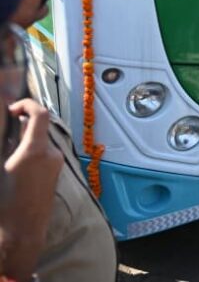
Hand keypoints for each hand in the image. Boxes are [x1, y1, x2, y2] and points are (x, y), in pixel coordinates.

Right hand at [2, 99, 62, 281]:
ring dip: (27, 138)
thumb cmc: (4, 202)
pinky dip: (33, 149)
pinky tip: (16, 163)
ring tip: (8, 150)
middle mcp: (51, 153)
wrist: (21, 231)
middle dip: (23, 124)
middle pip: (40, 126)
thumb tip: (8, 132)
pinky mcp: (57, 172)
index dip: (26, 104)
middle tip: (5, 130)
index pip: (39, 113)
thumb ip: (6, 146)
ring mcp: (57, 163)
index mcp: (35, 150)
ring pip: (42, 140)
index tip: (12, 109)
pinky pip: (46, 152)